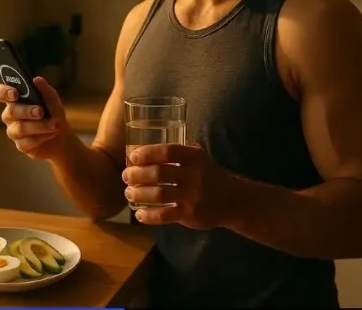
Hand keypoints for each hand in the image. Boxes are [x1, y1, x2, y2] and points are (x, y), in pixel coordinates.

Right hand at [0, 77, 69, 159]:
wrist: (61, 137)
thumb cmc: (52, 113)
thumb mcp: (51, 99)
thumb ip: (44, 90)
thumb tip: (37, 80)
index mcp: (14, 100)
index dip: (3, 92)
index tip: (15, 94)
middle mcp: (10, 115)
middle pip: (11, 111)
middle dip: (27, 111)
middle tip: (41, 111)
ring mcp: (14, 131)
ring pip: (20, 128)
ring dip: (39, 126)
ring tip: (55, 125)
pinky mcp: (21, 145)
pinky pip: (27, 143)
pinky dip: (42, 137)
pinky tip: (52, 134)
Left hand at [122, 143, 236, 229]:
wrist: (235, 201)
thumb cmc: (209, 175)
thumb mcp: (199, 158)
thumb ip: (178, 151)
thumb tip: (145, 146)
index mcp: (196, 158)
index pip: (169, 152)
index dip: (148, 153)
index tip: (133, 156)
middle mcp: (195, 176)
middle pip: (160, 174)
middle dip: (138, 175)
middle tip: (126, 176)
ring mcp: (193, 197)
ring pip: (159, 195)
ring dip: (139, 193)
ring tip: (129, 192)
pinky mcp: (191, 215)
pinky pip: (165, 216)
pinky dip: (149, 216)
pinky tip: (139, 214)